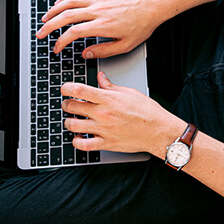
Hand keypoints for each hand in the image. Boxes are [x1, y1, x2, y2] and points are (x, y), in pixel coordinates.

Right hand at [36, 0, 162, 57]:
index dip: (61, 41)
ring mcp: (98, 0)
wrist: (151, 6)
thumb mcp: (125, 46)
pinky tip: (59, 2)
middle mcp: (97, 10)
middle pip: (65, 16)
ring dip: (53, 10)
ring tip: (44, 18)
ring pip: (69, 2)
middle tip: (40, 34)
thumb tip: (86, 54)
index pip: (73, 33)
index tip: (57, 48)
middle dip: (49, 26)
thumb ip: (103, 51)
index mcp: (102, 25)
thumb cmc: (141, 26)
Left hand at [61, 72, 183, 155]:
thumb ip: (111, 86)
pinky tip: (78, 137)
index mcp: (108, 99)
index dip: (66, 87)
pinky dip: (76, 141)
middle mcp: (103, 114)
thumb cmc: (148, 112)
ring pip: (73, 125)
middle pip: (72, 107)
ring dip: (69, 122)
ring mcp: (103, 129)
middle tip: (69, 104)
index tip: (64, 88)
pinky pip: (83, 145)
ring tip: (73, 120)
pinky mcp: (106, 143)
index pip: (79, 90)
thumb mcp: (129, 92)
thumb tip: (100, 77)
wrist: (158, 131)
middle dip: (66, 104)